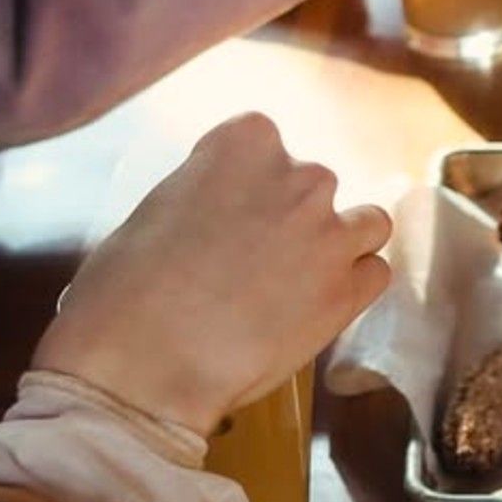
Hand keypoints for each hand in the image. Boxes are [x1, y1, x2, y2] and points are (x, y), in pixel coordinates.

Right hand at [32, 114, 391, 435]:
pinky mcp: (349, 291)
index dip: (248, 180)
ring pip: (367, 224)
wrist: (146, 360)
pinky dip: (353, 287)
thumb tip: (222, 215)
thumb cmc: (126, 288)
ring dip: (341, 244)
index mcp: (244, 144)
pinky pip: (375, 274)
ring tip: (302, 280)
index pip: (264, 140)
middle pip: (314, 185)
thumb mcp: (156, 210)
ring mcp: (332, 234)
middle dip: (292, 216)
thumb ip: (207, 195)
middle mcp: (300, 178)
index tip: (231, 209)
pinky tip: (319, 307)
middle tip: (258, 259)